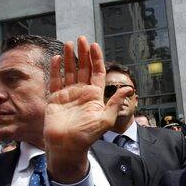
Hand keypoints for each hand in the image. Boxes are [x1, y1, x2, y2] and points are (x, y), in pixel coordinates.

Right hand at [44, 36, 130, 182]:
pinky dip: (56, 70)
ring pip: (69, 71)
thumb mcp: (105, 120)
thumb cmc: (88, 135)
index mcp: (95, 95)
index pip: (97, 72)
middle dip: (82, 53)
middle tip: (81, 39)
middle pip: (83, 68)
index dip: (96, 58)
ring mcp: (68, 94)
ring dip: (69, 58)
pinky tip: (56, 58)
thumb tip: (130, 88)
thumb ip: (116, 103)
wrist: (67, 146)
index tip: (94, 45)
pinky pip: (55, 81)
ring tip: (68, 44)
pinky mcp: (55, 99)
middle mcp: (82, 92)